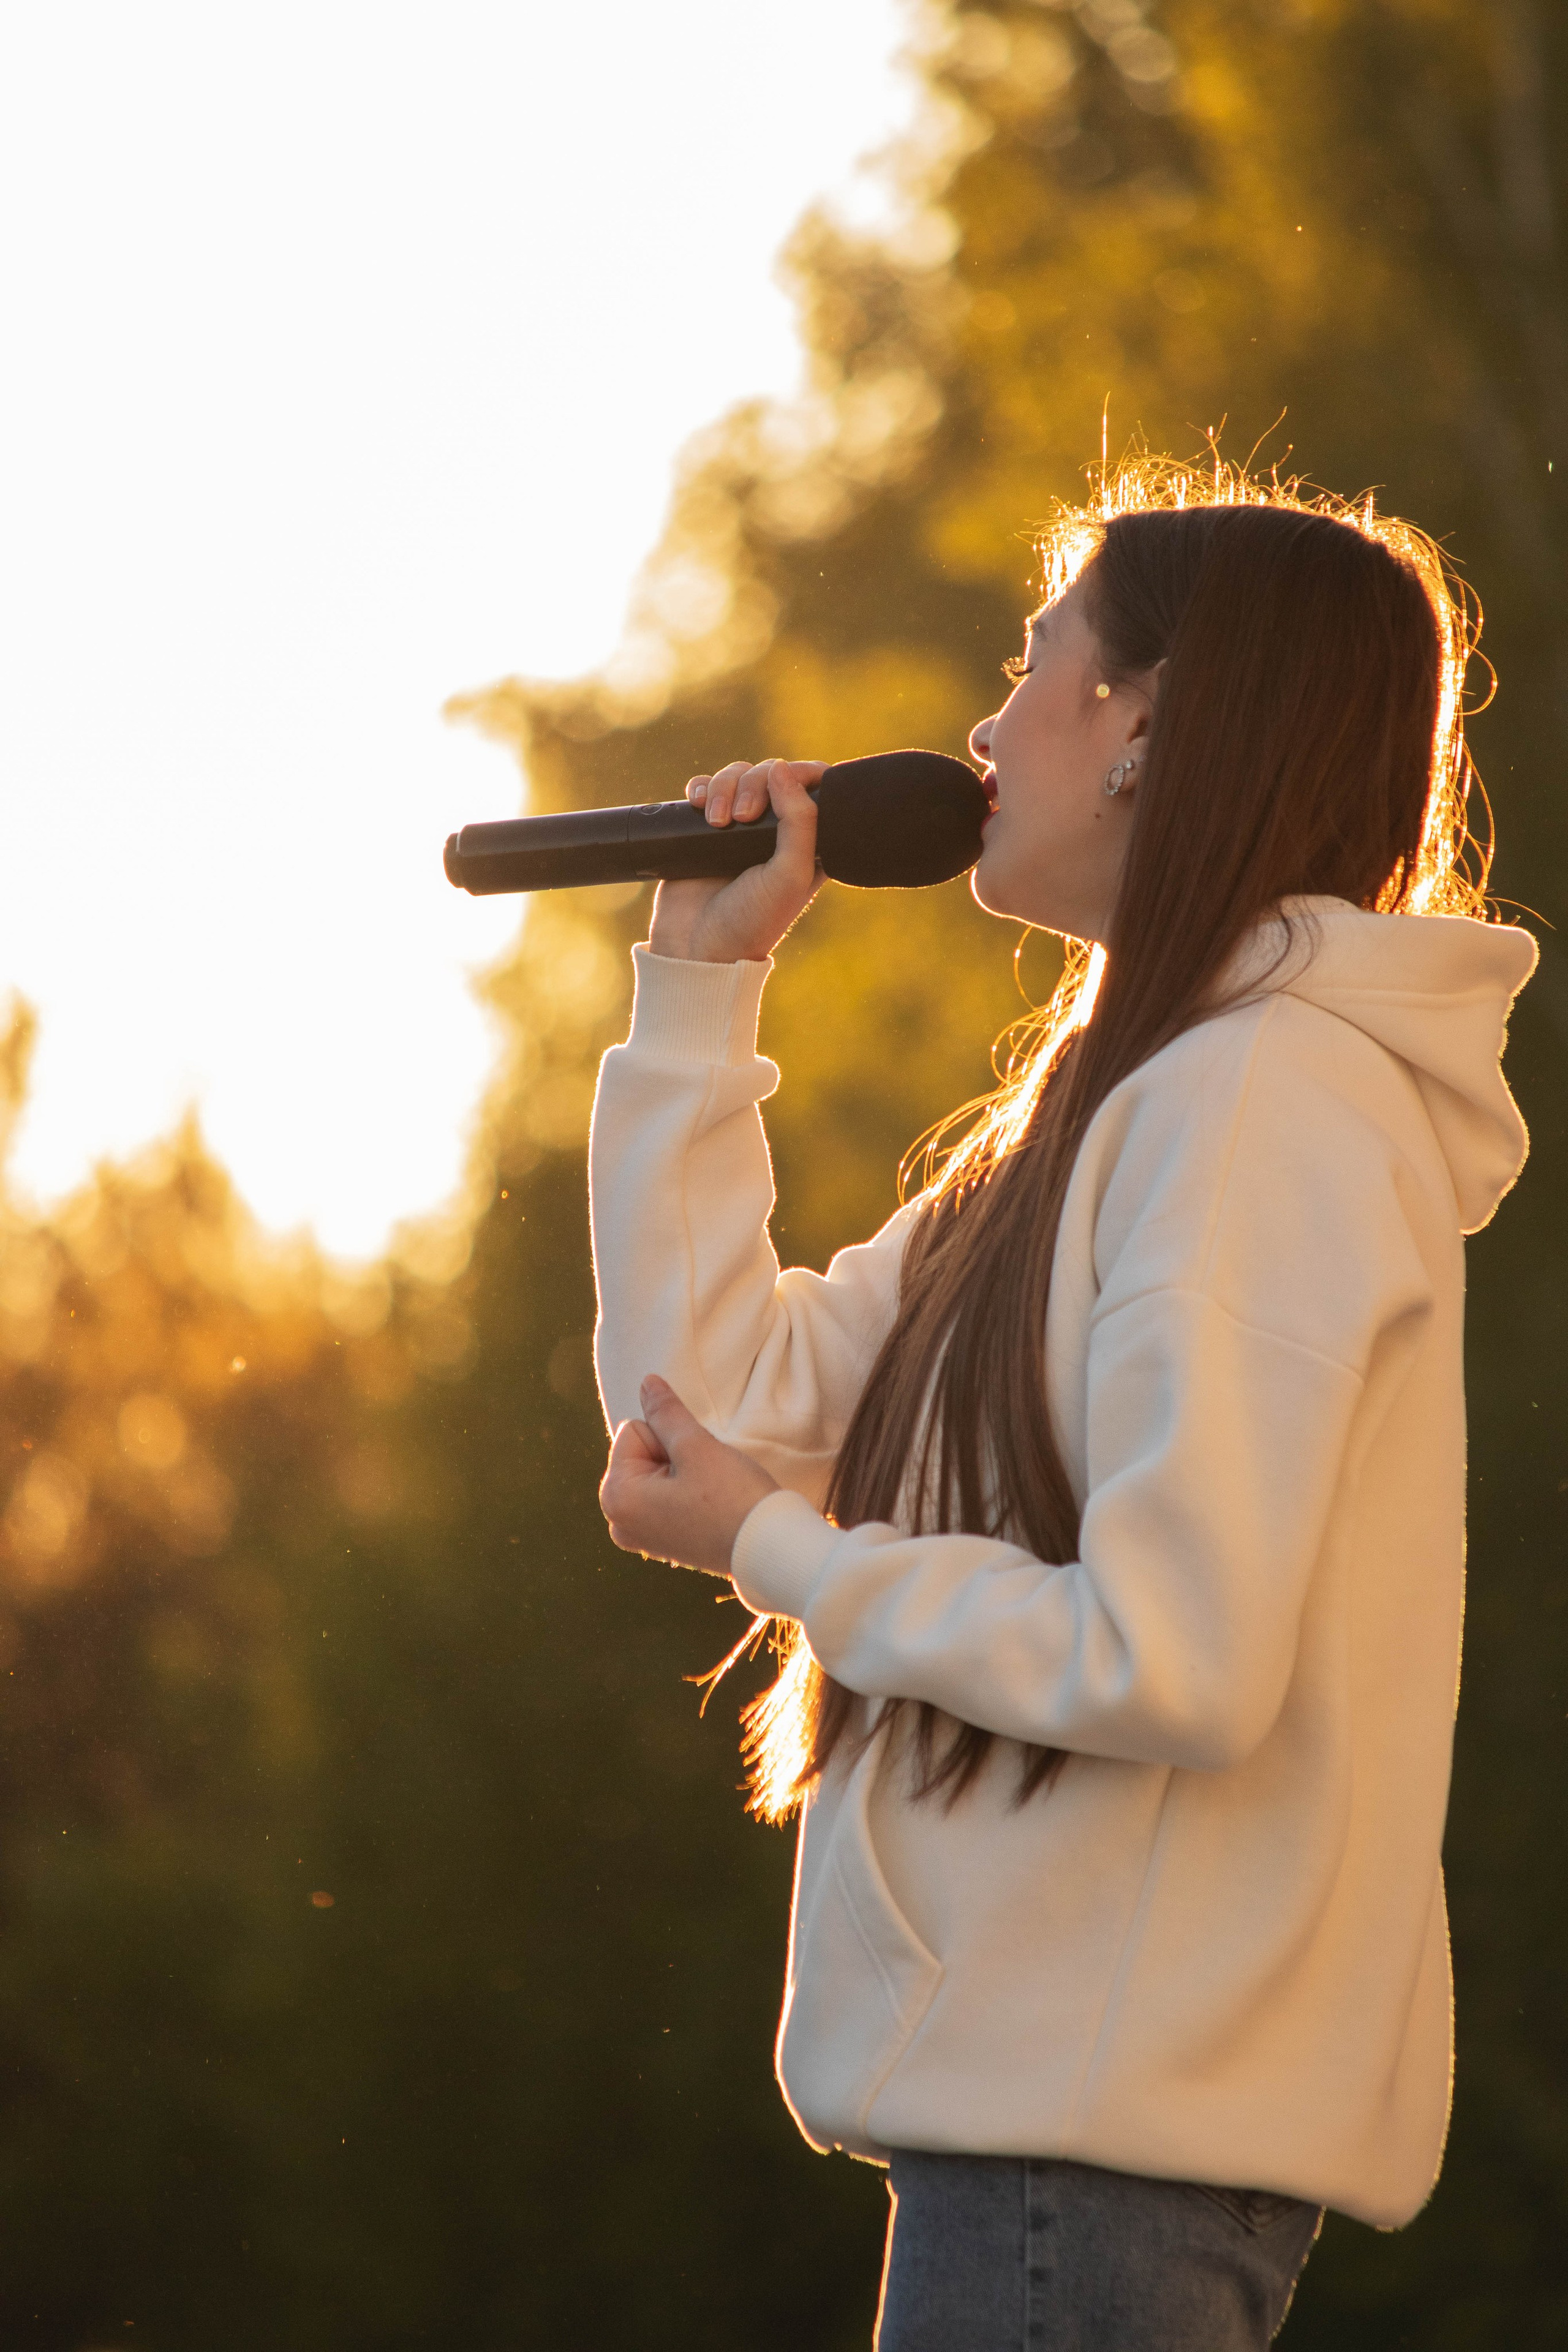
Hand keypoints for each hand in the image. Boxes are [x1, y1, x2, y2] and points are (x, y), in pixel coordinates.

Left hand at [599, 1374, 777, 1575]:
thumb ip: (665, 1412)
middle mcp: (619, 1521)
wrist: (770, 1549)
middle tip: (705, 1479)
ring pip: (657, 1473)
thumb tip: (646, 1382)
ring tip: (710, 1495)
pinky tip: (709, 1509)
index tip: (696, 1464)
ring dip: (683, 1473)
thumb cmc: (732, 1498)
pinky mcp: (662, 1544)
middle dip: (673, 1455)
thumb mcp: (696, 1446)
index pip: (634, 1430)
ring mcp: (640, 1536)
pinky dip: (687, 1495)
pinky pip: (666, 1498)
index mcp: (616, 1497)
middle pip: (641, 1452)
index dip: (670, 1437)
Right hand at [648, 757, 824, 963]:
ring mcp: (738, 827)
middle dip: (753, 784)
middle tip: (742, 817)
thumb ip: (799, 820)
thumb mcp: (791, 875)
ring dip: (723, 787)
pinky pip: (705, 787)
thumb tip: (782, 767)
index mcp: (808, 842)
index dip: (801, 773)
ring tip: (715, 821)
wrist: (696, 947)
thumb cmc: (752, 920)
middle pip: (770, 773)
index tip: (781, 783)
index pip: (815, 785)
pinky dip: (700, 788)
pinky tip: (697, 805)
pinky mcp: (704, 828)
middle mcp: (775, 831)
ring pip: (736, 775)